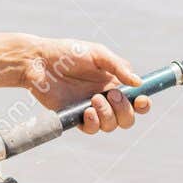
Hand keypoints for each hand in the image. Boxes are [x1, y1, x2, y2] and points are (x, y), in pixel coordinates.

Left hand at [20, 37, 150, 134]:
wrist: (39, 61)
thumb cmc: (68, 52)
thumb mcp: (97, 53)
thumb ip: (118, 66)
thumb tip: (139, 82)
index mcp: (114, 83)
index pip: (136, 100)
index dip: (143, 104)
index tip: (142, 101)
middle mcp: (105, 99)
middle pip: (127, 118)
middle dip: (125, 110)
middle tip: (111, 95)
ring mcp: (91, 109)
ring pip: (111, 126)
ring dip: (108, 115)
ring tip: (93, 99)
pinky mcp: (75, 117)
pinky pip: (92, 129)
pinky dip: (94, 122)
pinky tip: (86, 111)